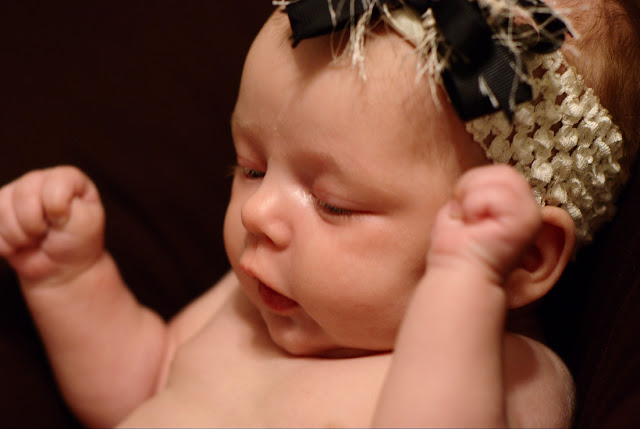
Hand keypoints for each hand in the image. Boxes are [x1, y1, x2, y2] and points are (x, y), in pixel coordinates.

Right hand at [0, 166, 104, 284]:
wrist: (60, 266)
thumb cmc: (77, 241)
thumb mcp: (87, 222)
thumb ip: (72, 206)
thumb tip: (47, 205)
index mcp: (67, 178)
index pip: (55, 182)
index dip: (56, 207)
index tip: (63, 222)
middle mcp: (40, 180)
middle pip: (24, 193)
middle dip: (34, 223)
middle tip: (46, 233)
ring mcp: (16, 193)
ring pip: (2, 208)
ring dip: (19, 236)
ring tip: (35, 239)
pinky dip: (5, 243)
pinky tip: (20, 244)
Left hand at [427, 165, 541, 283]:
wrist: (459, 271)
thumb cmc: (458, 244)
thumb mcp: (468, 208)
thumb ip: (480, 190)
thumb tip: (473, 179)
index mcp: (518, 206)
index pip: (500, 173)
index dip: (474, 188)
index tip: (467, 215)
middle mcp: (530, 209)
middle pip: (502, 171)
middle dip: (473, 189)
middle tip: (468, 217)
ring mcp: (532, 214)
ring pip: (501, 177)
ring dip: (473, 199)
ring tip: (473, 221)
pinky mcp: (528, 220)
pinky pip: (494, 194)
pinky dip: (475, 207)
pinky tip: (477, 226)